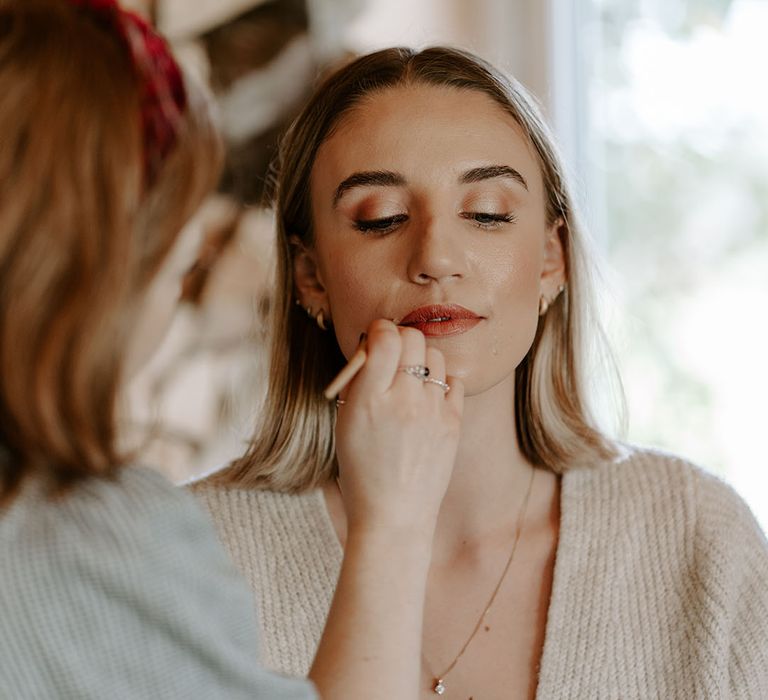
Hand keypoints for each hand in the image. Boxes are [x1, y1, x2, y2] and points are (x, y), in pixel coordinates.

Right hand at [334, 318, 463, 537]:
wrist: (393, 514)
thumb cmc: (362, 468)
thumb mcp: (345, 422)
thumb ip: (359, 380)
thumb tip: (374, 342)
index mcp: (368, 399)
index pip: (385, 337)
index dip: (380, 329)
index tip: (377, 338)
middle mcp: (403, 401)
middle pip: (413, 339)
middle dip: (401, 339)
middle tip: (393, 356)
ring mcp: (433, 412)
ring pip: (435, 356)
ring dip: (422, 360)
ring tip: (411, 380)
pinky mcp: (453, 423)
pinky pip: (453, 381)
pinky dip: (441, 382)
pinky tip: (429, 397)